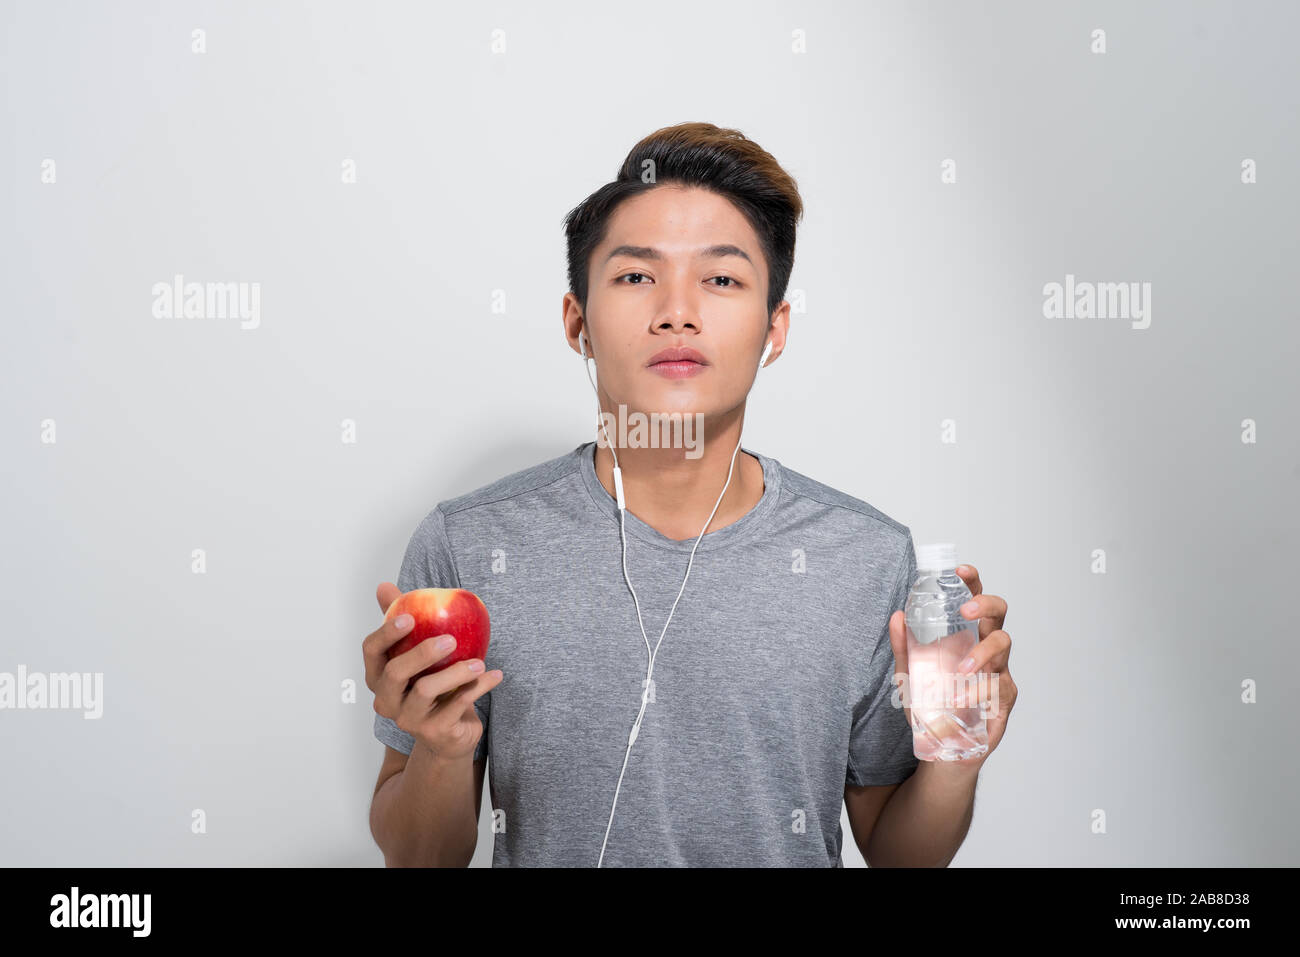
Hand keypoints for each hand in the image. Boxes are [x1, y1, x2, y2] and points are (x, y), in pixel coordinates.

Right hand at [363, 582, 502, 761]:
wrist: (449, 731)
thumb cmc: (429, 683)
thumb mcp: (416, 653)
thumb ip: (400, 620)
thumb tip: (384, 585)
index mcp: (378, 677)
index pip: (371, 651)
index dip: (387, 633)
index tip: (410, 617)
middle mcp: (387, 701)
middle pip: (395, 673)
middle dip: (422, 653)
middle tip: (451, 639)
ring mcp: (409, 720)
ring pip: (427, 690)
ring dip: (457, 672)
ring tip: (480, 661)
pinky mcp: (435, 732)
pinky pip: (458, 705)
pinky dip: (479, 687)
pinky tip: (495, 675)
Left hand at [888, 562, 1015, 767]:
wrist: (941, 749)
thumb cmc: (931, 707)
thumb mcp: (909, 675)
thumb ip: (903, 647)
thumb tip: (896, 616)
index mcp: (966, 637)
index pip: (974, 602)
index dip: (973, 583)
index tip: (961, 570)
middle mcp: (986, 650)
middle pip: (999, 615)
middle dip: (986, 605)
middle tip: (965, 610)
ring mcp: (998, 672)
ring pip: (1004, 646)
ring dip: (982, 652)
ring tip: (961, 668)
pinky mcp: (1004, 698)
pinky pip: (999, 686)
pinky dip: (977, 691)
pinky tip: (959, 699)